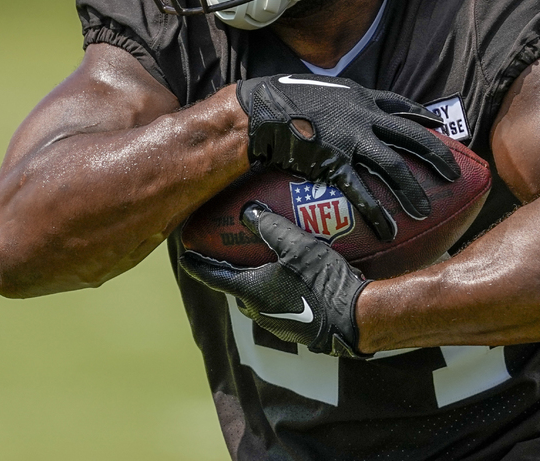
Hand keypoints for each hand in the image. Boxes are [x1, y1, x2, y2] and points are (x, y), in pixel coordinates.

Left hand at [180, 203, 368, 356]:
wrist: (355, 318)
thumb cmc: (323, 281)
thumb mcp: (297, 246)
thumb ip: (270, 227)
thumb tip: (248, 211)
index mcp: (250, 291)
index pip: (213, 277)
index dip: (197, 265)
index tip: (184, 258)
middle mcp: (257, 311)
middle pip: (236, 287)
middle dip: (231, 271)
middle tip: (232, 251)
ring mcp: (276, 323)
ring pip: (257, 297)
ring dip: (256, 281)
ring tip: (265, 261)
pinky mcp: (295, 328)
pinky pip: (276, 304)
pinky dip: (275, 289)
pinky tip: (292, 277)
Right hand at [235, 74, 459, 240]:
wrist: (261, 110)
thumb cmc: (285, 97)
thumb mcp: (323, 90)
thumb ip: (342, 100)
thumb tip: (347, 105)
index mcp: (361, 98)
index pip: (401, 106)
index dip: (423, 116)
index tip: (440, 125)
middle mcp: (364, 117)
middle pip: (411, 137)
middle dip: (436, 156)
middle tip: (453, 174)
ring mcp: (351, 140)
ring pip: (393, 167)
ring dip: (411, 191)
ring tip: (425, 211)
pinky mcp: (334, 163)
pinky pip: (361, 192)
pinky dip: (376, 213)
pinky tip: (388, 230)